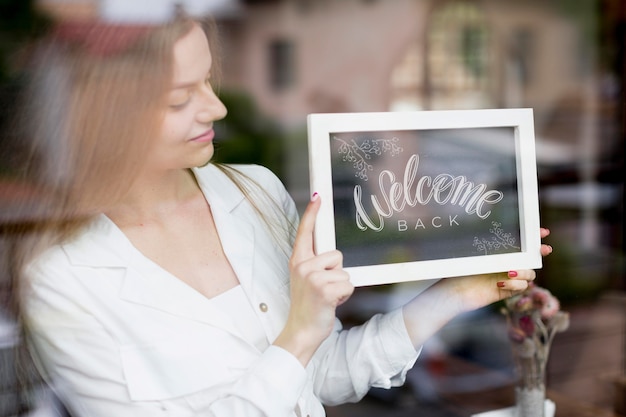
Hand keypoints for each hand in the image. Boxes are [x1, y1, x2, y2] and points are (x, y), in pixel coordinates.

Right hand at [273, 193, 353, 365]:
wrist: (300, 332)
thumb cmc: (308, 306)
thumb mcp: (305, 280)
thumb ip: (314, 264)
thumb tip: (332, 254)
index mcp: (297, 261)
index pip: (305, 232)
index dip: (312, 213)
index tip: (318, 196)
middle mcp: (303, 266)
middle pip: (336, 254)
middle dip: (337, 272)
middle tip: (324, 290)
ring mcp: (313, 277)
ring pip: (344, 271)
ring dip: (341, 286)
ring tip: (327, 298)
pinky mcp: (324, 289)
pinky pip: (348, 284)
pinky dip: (345, 296)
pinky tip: (331, 304)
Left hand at [444, 227, 552, 311]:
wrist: (456, 292)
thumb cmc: (463, 270)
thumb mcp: (479, 254)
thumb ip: (496, 247)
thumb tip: (509, 232)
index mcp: (501, 252)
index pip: (521, 243)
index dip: (534, 237)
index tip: (543, 232)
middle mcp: (507, 264)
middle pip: (532, 258)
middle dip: (540, 252)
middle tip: (544, 249)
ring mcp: (509, 277)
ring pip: (530, 273)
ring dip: (524, 272)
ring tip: (509, 272)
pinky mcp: (508, 290)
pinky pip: (522, 287)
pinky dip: (516, 284)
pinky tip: (501, 282)